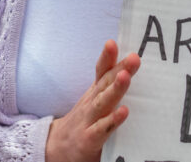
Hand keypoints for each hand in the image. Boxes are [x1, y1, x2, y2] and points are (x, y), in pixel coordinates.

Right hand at [45, 40, 140, 161]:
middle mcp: (91, 103)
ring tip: (126, 77)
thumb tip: (130, 68)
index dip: (107, 57)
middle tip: (134, 57)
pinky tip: (124, 112)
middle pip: (106, 83)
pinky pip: (102, 129)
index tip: (112, 42)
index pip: (102, 72)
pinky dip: (112, 120)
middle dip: (120, 69)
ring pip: (103, 102)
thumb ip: (109, 84)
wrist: (57, 148)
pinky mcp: (89, 139)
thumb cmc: (84, 121)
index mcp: (95, 92)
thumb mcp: (94, 100)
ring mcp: (89, 120)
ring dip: (115, 89)